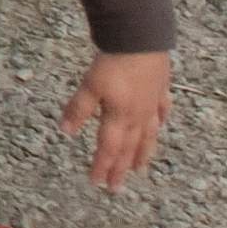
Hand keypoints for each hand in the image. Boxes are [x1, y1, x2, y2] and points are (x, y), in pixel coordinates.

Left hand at [59, 50, 171, 185]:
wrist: (142, 39)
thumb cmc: (115, 63)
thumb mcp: (90, 85)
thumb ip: (78, 109)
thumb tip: (66, 132)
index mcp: (120, 117)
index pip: (109, 148)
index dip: (102, 166)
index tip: (97, 183)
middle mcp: (139, 115)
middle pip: (129, 147)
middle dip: (121, 168)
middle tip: (117, 188)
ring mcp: (152, 103)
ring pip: (148, 135)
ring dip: (142, 153)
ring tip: (140, 168)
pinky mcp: (161, 89)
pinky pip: (161, 112)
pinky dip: (159, 122)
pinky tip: (159, 126)